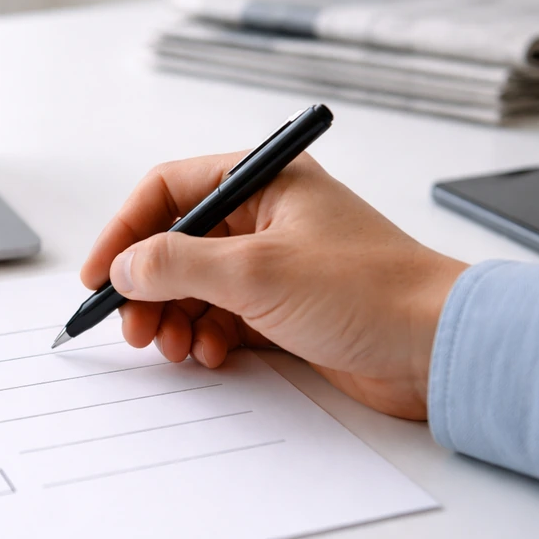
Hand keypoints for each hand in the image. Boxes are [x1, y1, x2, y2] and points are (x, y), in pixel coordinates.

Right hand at [80, 152, 467, 419]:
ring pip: (196, 285)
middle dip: (148, 288)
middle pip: (177, 244)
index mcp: (262, 182)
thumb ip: (176, 264)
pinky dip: (206, 337)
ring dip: (174, 317)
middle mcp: (265, 217)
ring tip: (172, 348)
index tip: (100, 276)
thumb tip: (122, 267)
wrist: (439, 349)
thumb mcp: (255, 271)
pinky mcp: (285, 308)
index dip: (125, 232)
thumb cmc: (368, 291)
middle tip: (132, 327)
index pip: (168, 192)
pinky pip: (223, 317)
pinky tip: (211, 356)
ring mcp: (275, 264)